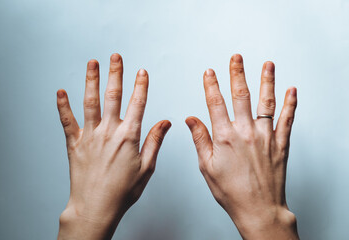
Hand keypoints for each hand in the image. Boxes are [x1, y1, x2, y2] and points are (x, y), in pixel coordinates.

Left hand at [56, 54, 170, 239]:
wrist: (96, 207)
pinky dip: (63, 105)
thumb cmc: (122, 191)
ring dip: (91, 80)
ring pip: (90, 102)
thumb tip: (164, 123)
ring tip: (93, 63)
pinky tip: (61, 92)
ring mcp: (89, 136)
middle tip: (116, 57)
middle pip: (113, 96)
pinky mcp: (74, 143)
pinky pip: (67, 120)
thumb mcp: (146, 168)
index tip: (142, 72)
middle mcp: (108, 132)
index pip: (138, 104)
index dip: (141, 86)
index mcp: (128, 137)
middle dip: (115, 74)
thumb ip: (154, 141)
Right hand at [186, 54, 298, 238]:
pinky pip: (287, 119)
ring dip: (267, 81)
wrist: (258, 209)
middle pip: (241, 96)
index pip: (215, 103)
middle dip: (237, 73)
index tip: (209, 72)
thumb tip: (191, 120)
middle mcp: (245, 133)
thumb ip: (200, 139)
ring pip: (266, 102)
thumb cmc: (231, 191)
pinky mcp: (280, 144)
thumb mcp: (207, 167)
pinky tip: (291, 90)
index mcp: (225, 137)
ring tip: (267, 64)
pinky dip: (291, 104)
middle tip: (237, 57)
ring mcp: (265, 136)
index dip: (211, 85)